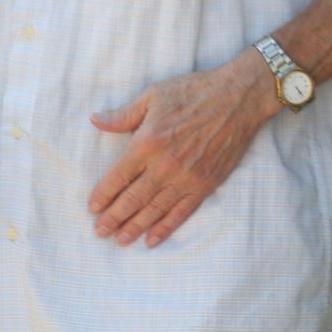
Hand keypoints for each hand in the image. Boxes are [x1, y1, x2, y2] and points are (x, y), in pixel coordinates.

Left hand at [88, 53, 275, 246]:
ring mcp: (187, 178)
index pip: (118, 177)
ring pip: (154, 210)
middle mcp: (165, 165)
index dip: (103, 195)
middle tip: (100, 231)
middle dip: (113, 218)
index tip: (93, 208)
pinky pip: (182, 212)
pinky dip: (165, 228)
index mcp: (147, 143)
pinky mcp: (206, 184)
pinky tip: (152, 240)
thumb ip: (124, 114)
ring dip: (135, 227)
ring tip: (120, 240)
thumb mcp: (154, 95)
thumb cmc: (195, 92)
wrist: (239, 99)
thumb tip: (95, 120)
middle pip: (132, 199)